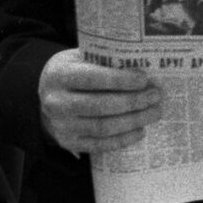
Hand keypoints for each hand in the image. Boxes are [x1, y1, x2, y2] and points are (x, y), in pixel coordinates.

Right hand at [38, 49, 161, 155]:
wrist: (47, 95)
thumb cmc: (74, 70)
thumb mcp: (82, 57)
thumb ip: (106, 59)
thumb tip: (145, 63)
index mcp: (59, 75)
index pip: (92, 78)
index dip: (120, 80)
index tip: (145, 79)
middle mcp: (56, 102)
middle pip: (100, 105)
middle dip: (133, 101)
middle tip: (156, 96)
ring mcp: (60, 125)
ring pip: (102, 127)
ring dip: (133, 121)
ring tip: (154, 112)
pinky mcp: (67, 142)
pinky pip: (98, 145)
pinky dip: (122, 140)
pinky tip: (140, 131)